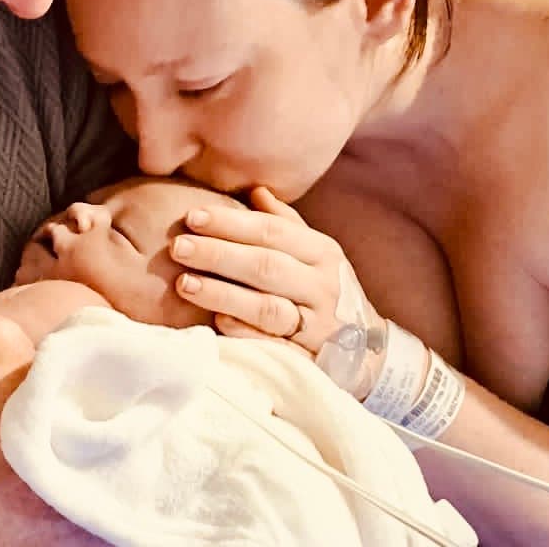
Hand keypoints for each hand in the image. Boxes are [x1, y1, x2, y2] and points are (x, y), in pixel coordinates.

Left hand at [170, 186, 383, 360]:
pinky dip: (244, 332)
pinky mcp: (308, 358)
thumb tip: (256, 189)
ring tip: (184, 284)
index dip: (230, 223)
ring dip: (222, 294)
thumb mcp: (315, 254)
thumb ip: (285, 224)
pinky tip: (215, 321)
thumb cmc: (325, 291)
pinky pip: (273, 345)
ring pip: (266, 307)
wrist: (370, 352)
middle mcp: (322, 286)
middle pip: (265, 266)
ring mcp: (316, 325)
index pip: (271, 231)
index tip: (192, 216)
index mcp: (322, 252)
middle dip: (218, 254)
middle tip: (178, 247)